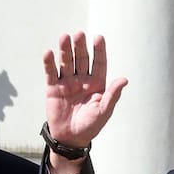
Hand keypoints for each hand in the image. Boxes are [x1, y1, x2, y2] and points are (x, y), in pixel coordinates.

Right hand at [42, 32, 127, 146]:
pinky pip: (51, 73)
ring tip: (65, 37)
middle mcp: (82, 79)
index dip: (99, 50)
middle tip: (79, 34)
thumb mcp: (104, 111)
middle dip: (80, 46)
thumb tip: (124, 79)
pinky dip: (49, 63)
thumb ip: (112, 95)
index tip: (98, 38)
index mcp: (97, 83)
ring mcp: (67, 82)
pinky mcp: (53, 88)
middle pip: (81, 59)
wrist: (70, 138)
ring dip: (65, 50)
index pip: (99, 63)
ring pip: (66, 62)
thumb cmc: (90, 126)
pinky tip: (49, 53)